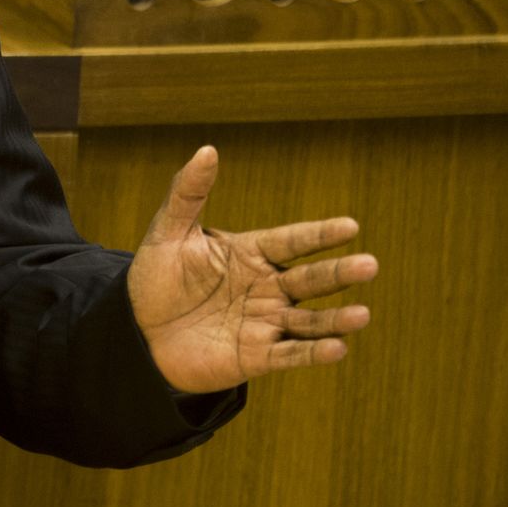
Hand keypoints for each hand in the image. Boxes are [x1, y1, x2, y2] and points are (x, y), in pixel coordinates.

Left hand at [128, 146, 376, 394]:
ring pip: (309, 321)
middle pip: (309, 279)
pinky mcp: (256, 357)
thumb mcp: (168, 232)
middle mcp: (266, 287)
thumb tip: (207, 150)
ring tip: (362, 315)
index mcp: (251, 254)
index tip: (350, 226)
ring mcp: (264, 322)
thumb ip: (188, 193)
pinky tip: (338, 348)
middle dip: (338, 273)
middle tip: (369, 265)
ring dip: (335, 319)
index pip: (291, 241)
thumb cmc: (157, 278)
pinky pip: (290, 354)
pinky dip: (313, 353)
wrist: (138, 331)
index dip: (319, 234)